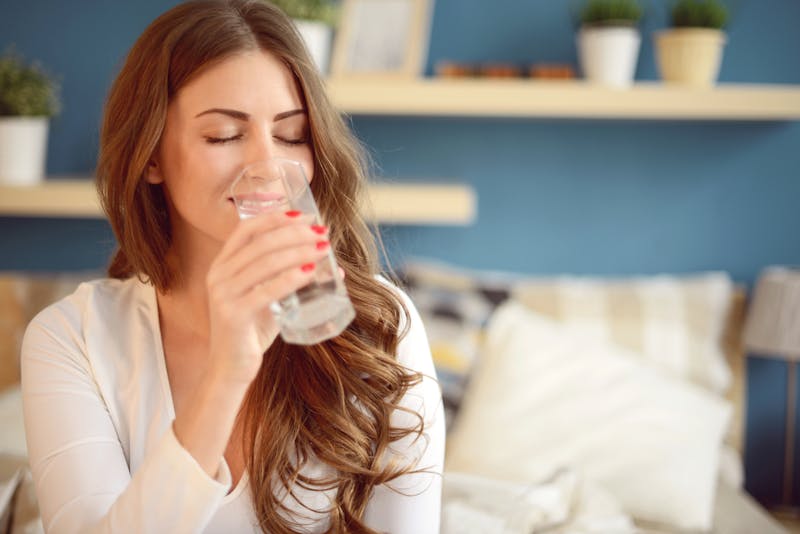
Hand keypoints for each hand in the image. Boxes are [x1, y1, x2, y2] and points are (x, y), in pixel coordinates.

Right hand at [204, 211, 329, 384]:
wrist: (230, 368)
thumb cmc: (251, 331)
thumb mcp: (269, 299)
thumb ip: (290, 281)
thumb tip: (333, 268)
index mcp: (223, 265)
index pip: (247, 229)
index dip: (275, 218)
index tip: (304, 216)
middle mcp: (218, 275)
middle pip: (261, 242)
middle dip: (295, 234)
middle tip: (322, 234)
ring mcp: (223, 294)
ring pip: (266, 262)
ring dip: (299, 252)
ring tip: (323, 249)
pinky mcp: (233, 314)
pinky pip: (266, 290)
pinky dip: (291, 278)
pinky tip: (310, 273)